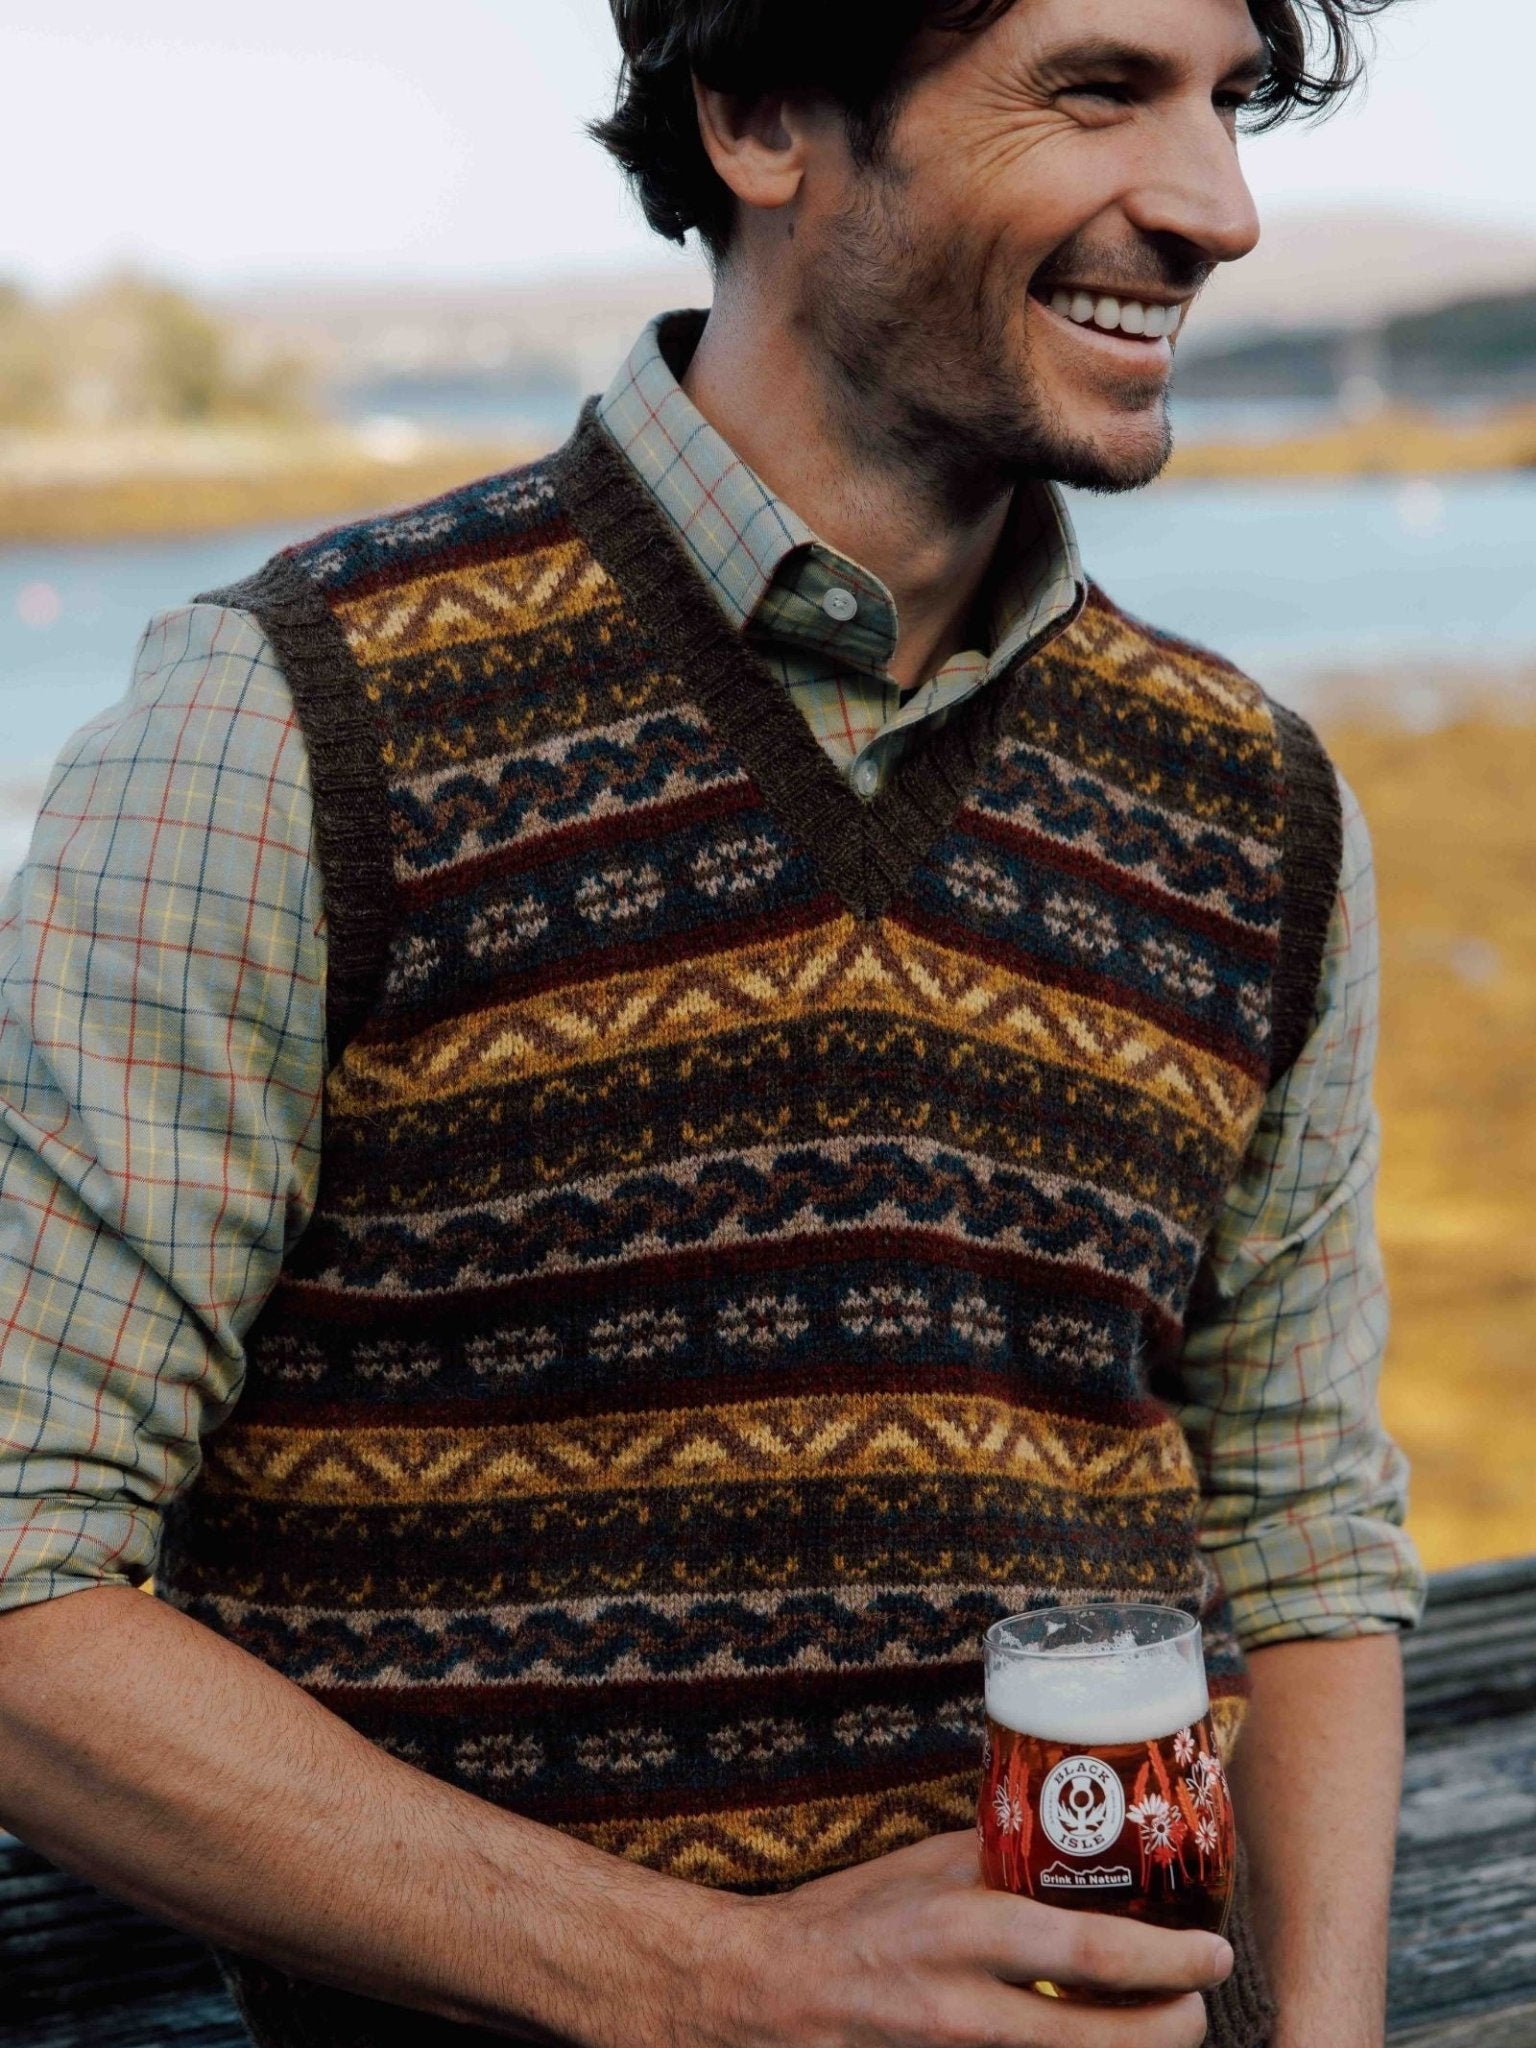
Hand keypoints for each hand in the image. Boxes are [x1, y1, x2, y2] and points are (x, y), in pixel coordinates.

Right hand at [696, 1829, 1231, 2047]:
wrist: (766, 1995)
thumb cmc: (849, 1922)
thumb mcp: (925, 1870)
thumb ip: (998, 1861)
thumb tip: (1071, 1840)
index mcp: (962, 1929)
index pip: (1090, 1947)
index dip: (1167, 1960)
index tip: (1214, 1952)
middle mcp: (964, 2009)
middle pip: (1103, 2040)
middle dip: (1171, 2029)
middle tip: (1198, 2004)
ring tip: (1158, 2029)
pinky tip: (1089, 2042)